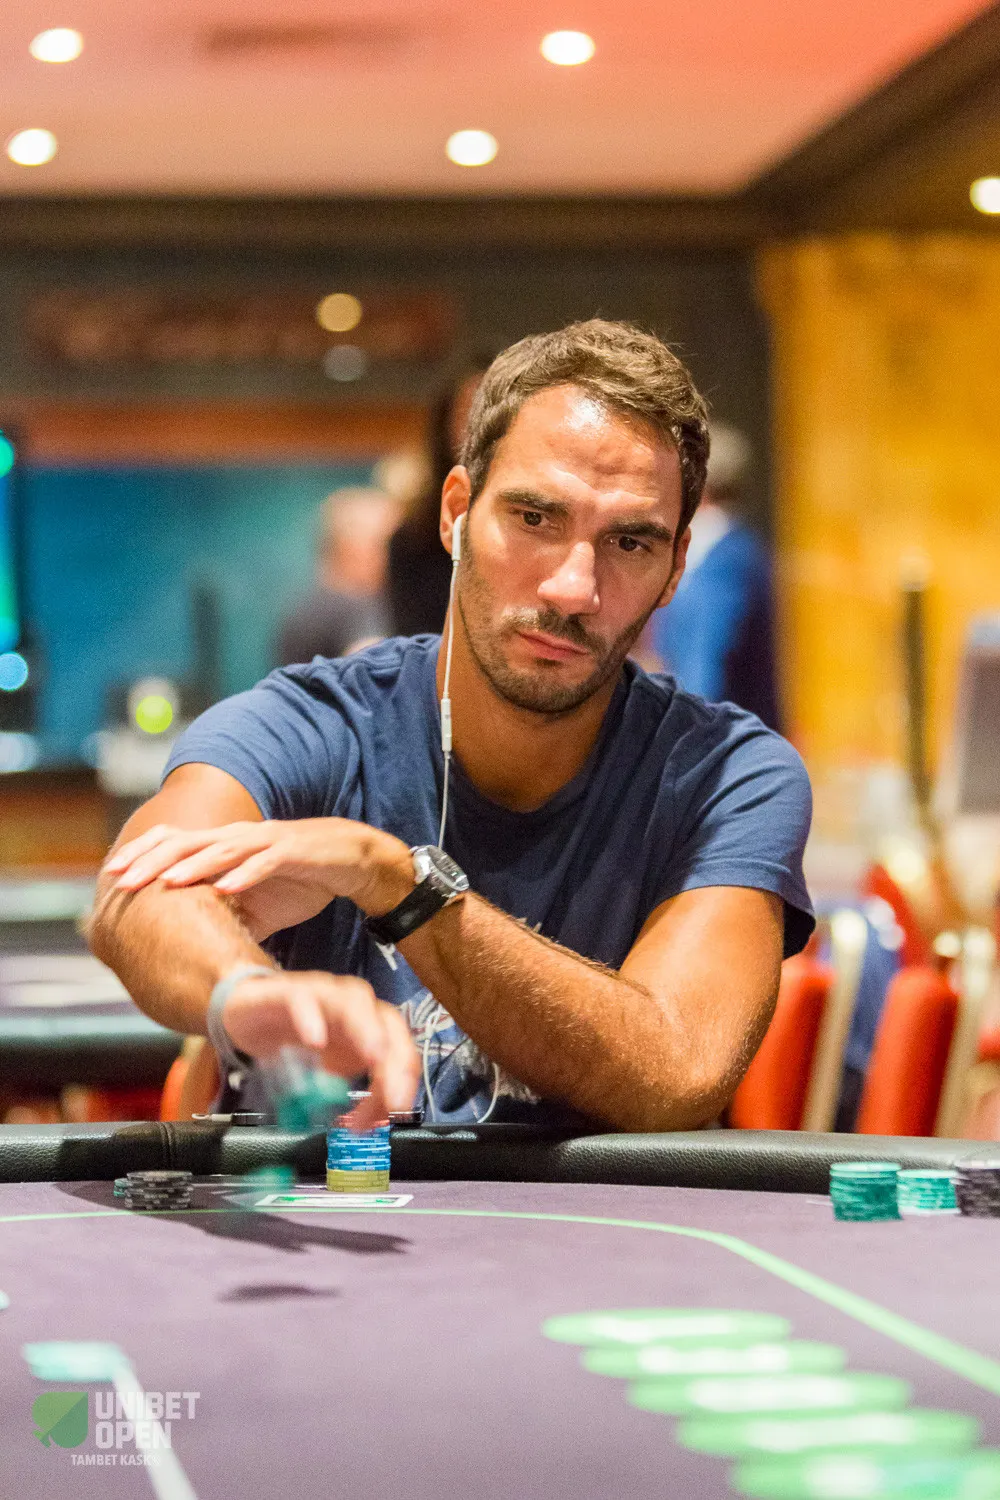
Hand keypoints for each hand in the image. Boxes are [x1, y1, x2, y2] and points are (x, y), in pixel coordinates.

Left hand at [104, 819, 413, 939]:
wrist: (350, 863)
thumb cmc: (298, 880)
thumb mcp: (253, 903)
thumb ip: (222, 915)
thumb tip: (186, 946)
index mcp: (224, 846)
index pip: (173, 844)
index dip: (141, 856)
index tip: (111, 877)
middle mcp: (238, 838)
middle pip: (186, 844)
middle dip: (152, 861)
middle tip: (122, 881)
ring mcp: (264, 842)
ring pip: (220, 850)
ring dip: (192, 866)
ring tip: (166, 882)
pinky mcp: (292, 851)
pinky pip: (264, 862)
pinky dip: (244, 875)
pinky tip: (226, 889)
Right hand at [224, 970, 419, 1130]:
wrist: (250, 1011)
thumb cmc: (296, 1036)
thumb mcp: (329, 1072)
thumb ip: (352, 1093)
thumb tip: (371, 1124)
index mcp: (368, 1026)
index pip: (399, 1047)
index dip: (403, 1078)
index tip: (394, 1108)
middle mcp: (351, 1006)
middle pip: (386, 1020)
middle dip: (395, 1055)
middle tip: (391, 1090)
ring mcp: (321, 995)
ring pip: (353, 999)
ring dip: (367, 1028)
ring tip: (372, 1057)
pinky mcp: (286, 993)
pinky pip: (301, 998)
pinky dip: (311, 1016)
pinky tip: (314, 1041)